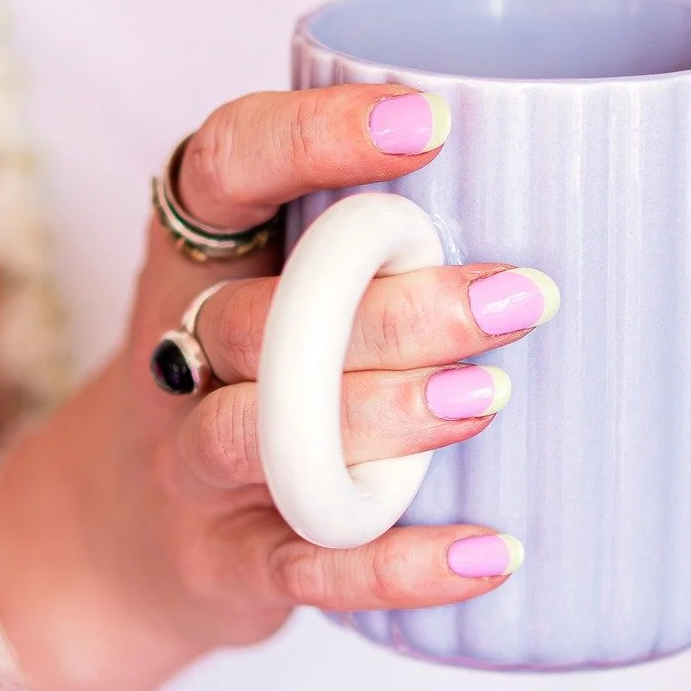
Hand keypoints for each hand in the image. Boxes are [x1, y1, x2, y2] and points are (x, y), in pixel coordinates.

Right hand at [2, 82, 558, 690]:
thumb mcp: (270, 292)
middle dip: (391, 307)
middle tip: (518, 296)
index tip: (428, 121)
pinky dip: (396, 566)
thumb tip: (567, 196)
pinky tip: (487, 554)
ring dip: (378, 415)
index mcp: (195, 258)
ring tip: (485, 401)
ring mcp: (191, 466)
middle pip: (260, 318)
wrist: (123, 539)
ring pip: (260, 435)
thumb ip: (366, 246)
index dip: (309, 137)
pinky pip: (305, 569)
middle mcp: (180, 354)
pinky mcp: (223, 563)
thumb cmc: (247, 385)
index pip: (222, 167)